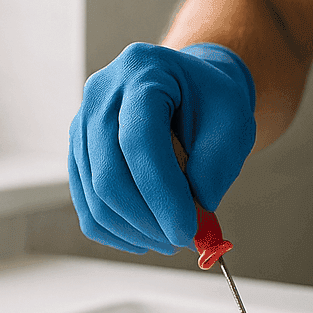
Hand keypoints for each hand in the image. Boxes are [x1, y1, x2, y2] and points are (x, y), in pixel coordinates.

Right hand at [68, 42, 254, 254]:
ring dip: (135, 229)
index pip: (139, 141)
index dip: (162, 193)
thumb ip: (218, 163)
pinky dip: (116, 231)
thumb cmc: (212, 102)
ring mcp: (81, 123)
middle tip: (183, 241)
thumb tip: (195, 213)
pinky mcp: (78, 152)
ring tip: (172, 239)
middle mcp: (101, 93)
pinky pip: (86, 203)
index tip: (189, 231)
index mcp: (142, 71)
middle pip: (108, 172)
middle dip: (148, 218)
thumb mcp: (233, 120)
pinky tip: (147, 238)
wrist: (189, 88)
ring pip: (94, 194)